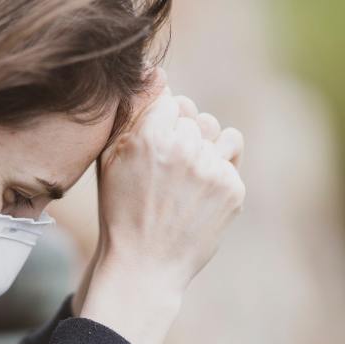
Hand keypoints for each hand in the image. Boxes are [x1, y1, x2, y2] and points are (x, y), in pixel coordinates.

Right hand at [78, 68, 244, 343]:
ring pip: (218, 133)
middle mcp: (184, 148)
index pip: (170, 100)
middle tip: (166, 174)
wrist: (144, 267)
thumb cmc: (121, 211)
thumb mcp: (111, 159)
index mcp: (150, 136)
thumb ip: (133, 112)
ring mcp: (212, 169)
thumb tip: (158, 74)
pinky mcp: (233, 190)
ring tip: (185, 181)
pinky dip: (219, 172)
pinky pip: (232, 157)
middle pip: (194, 116)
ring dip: (206, 148)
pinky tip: (198, 197)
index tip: (153, 149)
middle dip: (183, 136)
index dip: (161, 123)